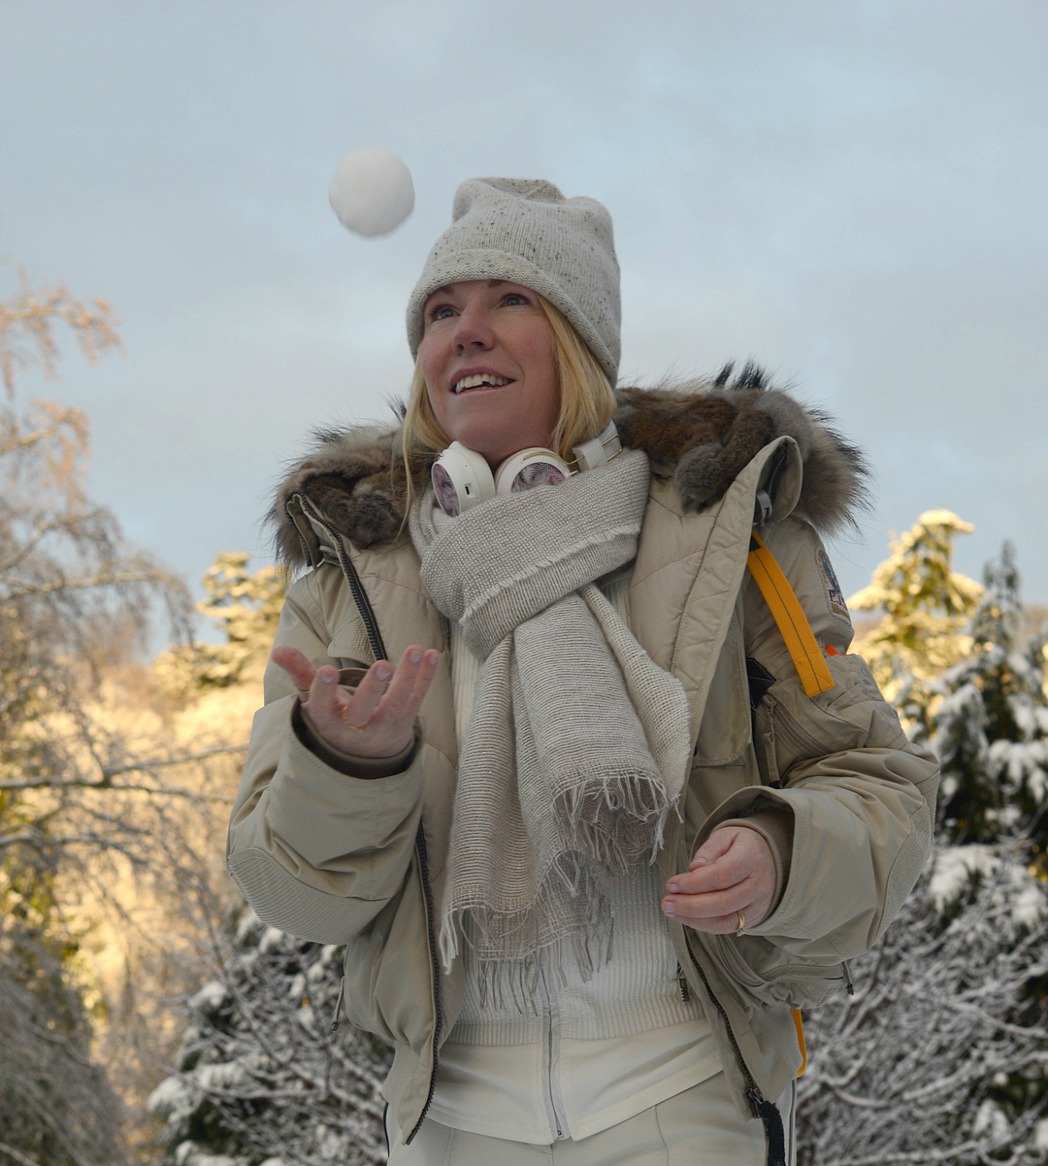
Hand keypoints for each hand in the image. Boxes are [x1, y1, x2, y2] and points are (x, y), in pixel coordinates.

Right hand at [272, 643, 439, 759]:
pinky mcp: (405, 724)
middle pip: (362, 711)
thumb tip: (278, 650)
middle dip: (372, 688)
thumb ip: (299, 674)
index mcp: (328, 722)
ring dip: (408, 677)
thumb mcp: (314, 700)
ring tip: (416, 651)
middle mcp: (356, 730)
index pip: (322, 708)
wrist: (363, 756)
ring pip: (396, 705)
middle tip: (382, 664)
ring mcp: (383, 729)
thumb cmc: (334, 717)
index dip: (324, 691)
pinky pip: (416, 700)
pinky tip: (434, 654)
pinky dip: (426, 678)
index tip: (326, 670)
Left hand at [661, 826, 776, 934]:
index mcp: (751, 858)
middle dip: (690, 906)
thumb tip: (694, 868)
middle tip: (667, 903)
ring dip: (694, 919)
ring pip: (726, 920)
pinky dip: (704, 925)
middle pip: (724, 902)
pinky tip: (686, 918)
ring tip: (672, 912)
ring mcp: (757, 905)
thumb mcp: (724, 837)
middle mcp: (758, 885)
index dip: (694, 883)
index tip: (672, 884)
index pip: (722, 875)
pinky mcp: (752, 918)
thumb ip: (708, 851)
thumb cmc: (740, 846)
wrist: (768, 860)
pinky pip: (727, 927)